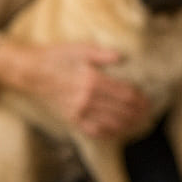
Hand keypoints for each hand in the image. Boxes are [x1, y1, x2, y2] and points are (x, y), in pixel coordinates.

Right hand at [0, 39, 150, 137]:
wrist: (31, 72)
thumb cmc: (58, 57)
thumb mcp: (81, 49)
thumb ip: (104, 54)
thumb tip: (124, 57)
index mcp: (92, 80)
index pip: (126, 93)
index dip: (140, 99)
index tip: (149, 100)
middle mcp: (87, 99)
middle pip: (122, 110)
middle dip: (139, 113)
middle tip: (149, 113)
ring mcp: (79, 112)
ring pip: (111, 123)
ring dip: (129, 125)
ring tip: (140, 123)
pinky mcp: (71, 119)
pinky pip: (94, 131)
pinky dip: (110, 133)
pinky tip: (120, 132)